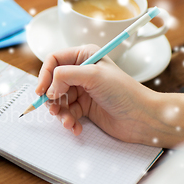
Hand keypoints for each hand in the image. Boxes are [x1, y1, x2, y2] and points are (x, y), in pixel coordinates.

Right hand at [36, 44, 159, 144]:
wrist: (142, 118)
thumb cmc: (124, 92)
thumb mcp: (93, 76)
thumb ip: (65, 75)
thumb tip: (48, 88)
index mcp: (84, 56)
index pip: (54, 61)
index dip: (44, 75)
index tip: (41, 91)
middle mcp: (81, 72)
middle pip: (53, 83)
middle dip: (52, 98)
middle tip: (54, 109)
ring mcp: (82, 90)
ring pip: (58, 100)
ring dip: (60, 113)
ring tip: (67, 121)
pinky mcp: (85, 107)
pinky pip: (67, 113)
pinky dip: (68, 121)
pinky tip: (75, 127)